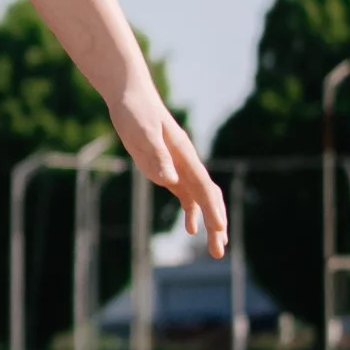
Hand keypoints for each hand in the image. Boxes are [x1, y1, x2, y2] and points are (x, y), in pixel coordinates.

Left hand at [110, 87, 228, 257]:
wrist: (130, 98)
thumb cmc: (136, 112)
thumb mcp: (143, 133)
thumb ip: (157, 156)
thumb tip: (170, 181)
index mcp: (185, 155)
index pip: (204, 188)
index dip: (212, 209)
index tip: (219, 229)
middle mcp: (187, 164)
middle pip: (208, 199)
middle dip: (216, 225)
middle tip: (219, 251)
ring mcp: (178, 169)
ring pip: (200, 201)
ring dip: (208, 224)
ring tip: (215, 250)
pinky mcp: (167, 171)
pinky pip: (185, 196)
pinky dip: (191, 212)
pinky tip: (190, 228)